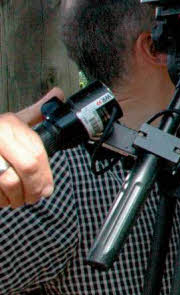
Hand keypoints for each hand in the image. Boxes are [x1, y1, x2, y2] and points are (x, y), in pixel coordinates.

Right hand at [0, 87, 64, 207]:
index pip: (37, 154)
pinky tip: (4, 199)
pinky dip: (0, 200)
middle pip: (26, 168)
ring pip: (7, 182)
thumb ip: (35, 113)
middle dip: (33, 188)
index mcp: (9, 125)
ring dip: (16, 197)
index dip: (45, 176)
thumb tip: (58, 93)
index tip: (47, 189)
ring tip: (18, 200)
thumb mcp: (11, 120)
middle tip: (34, 198)